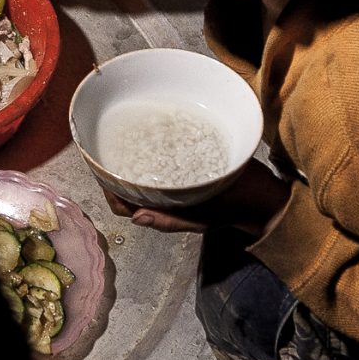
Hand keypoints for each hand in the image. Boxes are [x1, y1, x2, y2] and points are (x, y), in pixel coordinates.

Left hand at [102, 157, 286, 236]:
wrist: (260, 199)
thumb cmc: (229, 210)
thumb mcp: (199, 220)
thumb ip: (170, 222)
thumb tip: (136, 217)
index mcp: (162, 208)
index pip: (122, 202)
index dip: (107, 189)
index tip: (98, 171)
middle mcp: (163, 193)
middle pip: (127, 184)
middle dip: (113, 171)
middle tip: (104, 148)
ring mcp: (174, 180)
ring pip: (142, 172)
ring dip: (129, 161)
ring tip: (122, 141)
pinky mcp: (187, 164)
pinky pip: (162, 160)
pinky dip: (152, 152)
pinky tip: (150, 138)